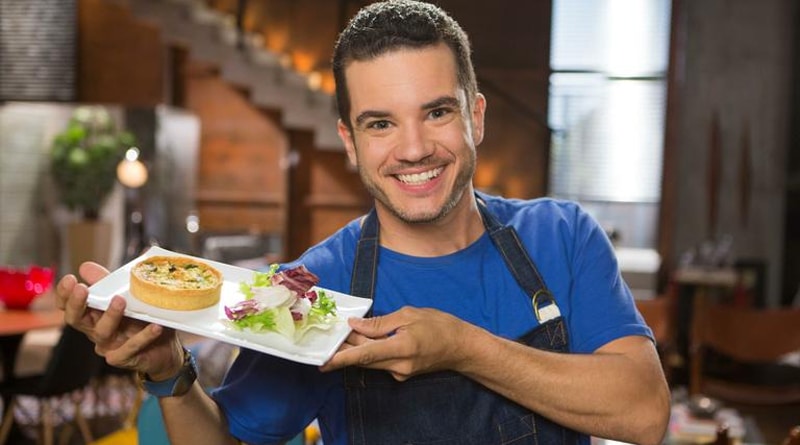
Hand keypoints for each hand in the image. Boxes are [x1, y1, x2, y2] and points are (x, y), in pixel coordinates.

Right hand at [55, 261, 183, 379]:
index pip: (69, 306)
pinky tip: (154, 326)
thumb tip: (85, 266)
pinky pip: (130, 347)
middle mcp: (95, 330)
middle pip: (76, 320)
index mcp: (92, 315)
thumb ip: (107, 283)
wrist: (167, 346)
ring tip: (120, 300)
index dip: (64, 295)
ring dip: (110, 315)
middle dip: (77, 304)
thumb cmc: (142, 319)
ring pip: (102, 332)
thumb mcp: (126, 296)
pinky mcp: (124, 358)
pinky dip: (143, 336)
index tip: (69, 278)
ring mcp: (108, 346)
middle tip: (82, 289)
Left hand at [320, 306, 474, 380]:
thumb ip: (380, 323)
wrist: (461, 347)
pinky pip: (380, 362)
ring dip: (357, 348)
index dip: (343, 358)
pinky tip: (366, 338)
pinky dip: (371, 351)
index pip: (366, 354)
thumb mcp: (409, 315)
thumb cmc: (440, 326)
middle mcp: (399, 365)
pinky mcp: (402, 373)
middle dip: (345, 349)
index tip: (324, 362)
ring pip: (371, 361)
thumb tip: (355, 325)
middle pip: (364, 359)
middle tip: (329, 337)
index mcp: (402, 348)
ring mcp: (401, 372)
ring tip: (345, 333)